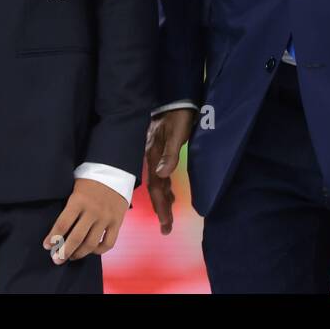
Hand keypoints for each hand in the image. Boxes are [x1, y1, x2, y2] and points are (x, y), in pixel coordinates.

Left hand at [41, 178, 129, 263]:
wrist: (115, 170)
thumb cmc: (90, 180)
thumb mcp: (74, 187)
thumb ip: (68, 206)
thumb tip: (57, 228)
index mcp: (79, 200)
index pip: (62, 224)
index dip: (53, 238)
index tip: (47, 246)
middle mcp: (93, 211)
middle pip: (76, 238)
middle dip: (64, 252)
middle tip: (56, 259)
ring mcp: (106, 217)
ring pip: (91, 244)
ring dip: (79, 254)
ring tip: (71, 257)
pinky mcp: (117, 221)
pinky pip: (108, 243)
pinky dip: (99, 251)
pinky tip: (91, 251)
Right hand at [144, 108, 194, 234]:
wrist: (175, 99)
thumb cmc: (177, 116)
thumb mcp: (175, 133)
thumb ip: (169, 153)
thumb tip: (163, 174)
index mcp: (154, 156)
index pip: (156, 186)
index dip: (161, 206)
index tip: (166, 224)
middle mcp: (152, 159)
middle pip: (156, 188)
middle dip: (161, 209)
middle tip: (166, 229)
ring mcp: (155, 155)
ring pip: (158, 183)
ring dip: (163, 200)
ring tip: (167, 217)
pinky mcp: (161, 152)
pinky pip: (161, 176)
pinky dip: (166, 188)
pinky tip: (170, 194)